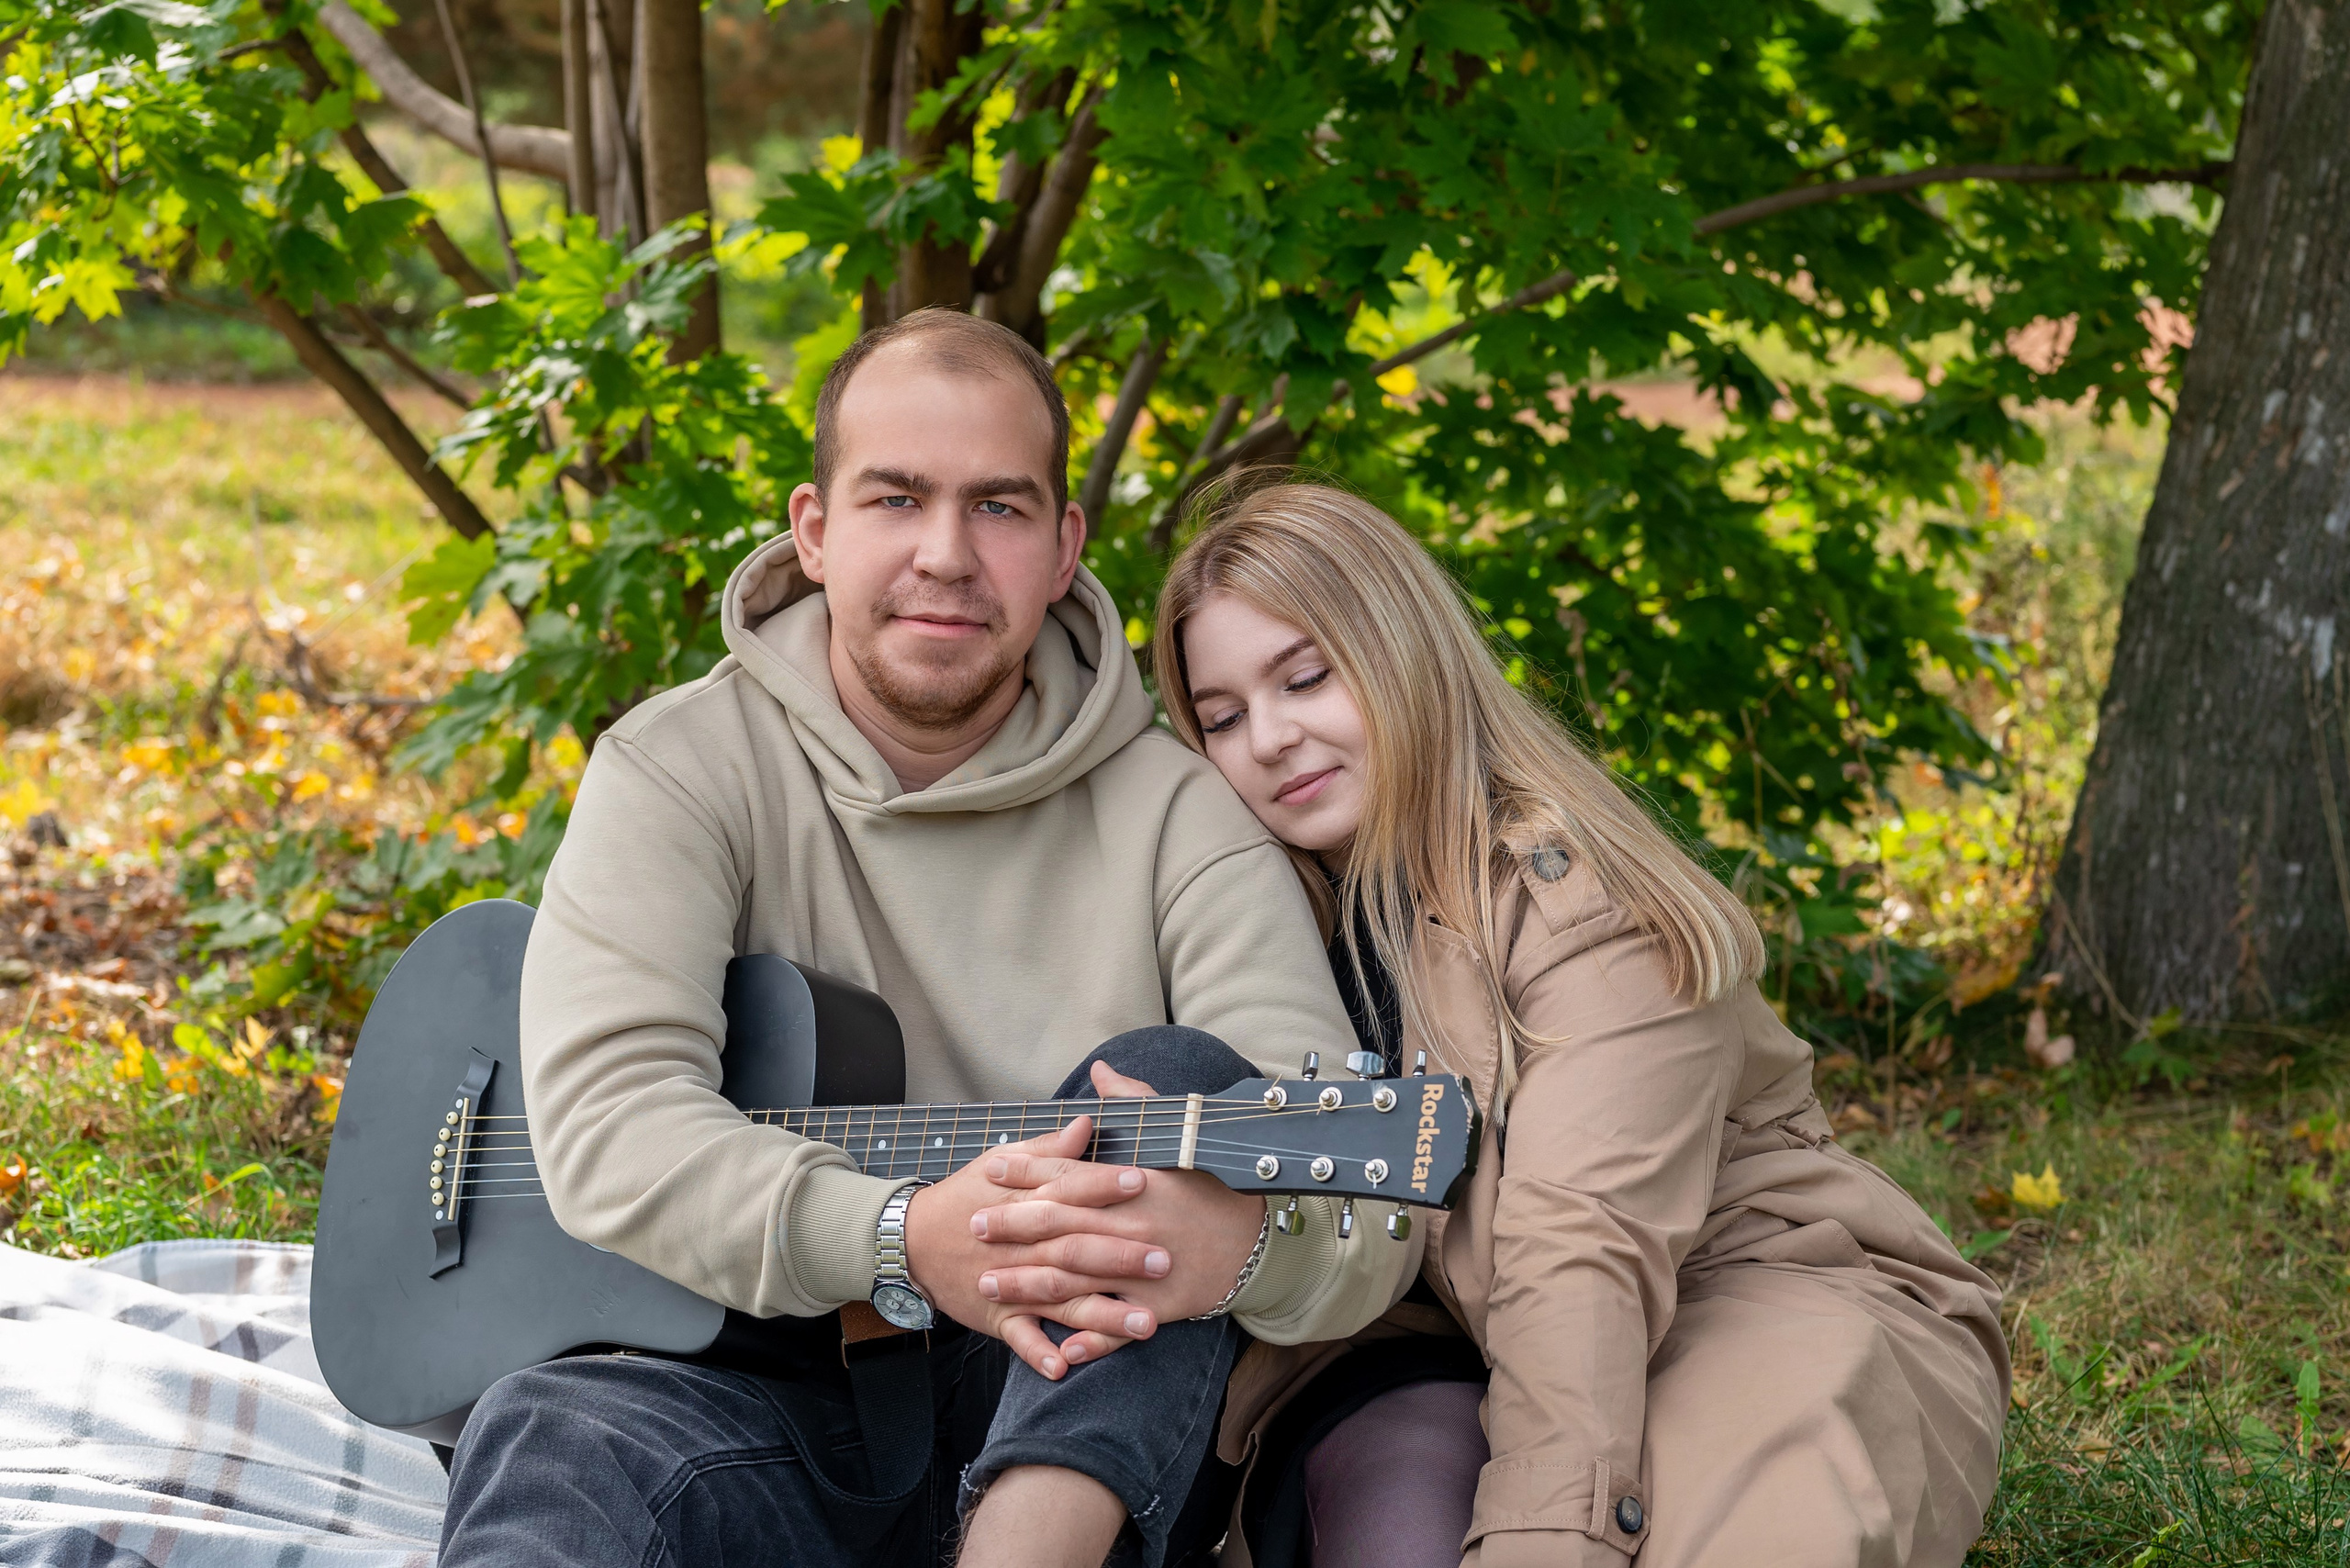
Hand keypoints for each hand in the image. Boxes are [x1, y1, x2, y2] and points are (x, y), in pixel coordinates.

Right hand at [903, 1111, 1168, 1377]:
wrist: (911, 1239)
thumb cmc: (966, 1195)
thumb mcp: (1000, 1161)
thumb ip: (1048, 1149)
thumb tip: (1087, 1123)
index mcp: (1026, 1201)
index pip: (1069, 1188)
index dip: (1104, 1184)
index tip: (1143, 1180)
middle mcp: (1023, 1244)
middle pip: (1074, 1248)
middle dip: (1119, 1256)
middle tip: (1164, 1260)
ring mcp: (1010, 1283)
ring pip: (1061, 1299)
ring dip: (1102, 1315)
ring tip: (1146, 1324)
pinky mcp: (998, 1315)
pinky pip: (1020, 1338)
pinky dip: (1039, 1352)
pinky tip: (1066, 1366)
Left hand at [974, 1062, 1264, 1332]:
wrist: (1261, 1242)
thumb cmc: (1212, 1186)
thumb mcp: (1180, 1135)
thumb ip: (1135, 1103)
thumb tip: (1101, 1071)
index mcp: (1136, 1183)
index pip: (1070, 1172)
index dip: (1027, 1170)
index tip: (989, 1169)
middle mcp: (1134, 1225)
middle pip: (1061, 1225)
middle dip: (1012, 1226)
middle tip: (973, 1226)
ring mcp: (1145, 1270)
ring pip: (1076, 1278)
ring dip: (1028, 1283)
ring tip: (988, 1284)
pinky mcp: (1159, 1307)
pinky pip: (1116, 1325)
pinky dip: (1087, 1337)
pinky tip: (1056, 1348)